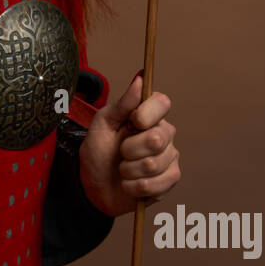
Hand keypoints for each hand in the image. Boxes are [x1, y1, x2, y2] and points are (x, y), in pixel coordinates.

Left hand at [78, 72, 180, 217]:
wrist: (94, 186)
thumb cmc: (99, 152)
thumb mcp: (102, 124)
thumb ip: (122, 104)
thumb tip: (139, 79)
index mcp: (148, 115)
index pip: (162, 103)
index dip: (147, 114)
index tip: (132, 122)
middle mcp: (164, 133)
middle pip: (157, 138)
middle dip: (129, 149)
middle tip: (120, 152)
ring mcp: (170, 156)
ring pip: (153, 164)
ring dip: (128, 170)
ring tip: (123, 169)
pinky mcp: (170, 179)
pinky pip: (156, 184)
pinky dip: (135, 186)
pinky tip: (130, 184)